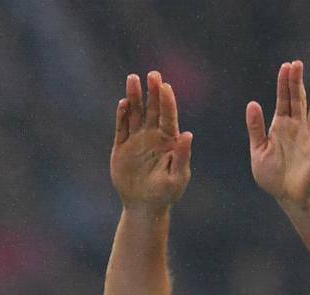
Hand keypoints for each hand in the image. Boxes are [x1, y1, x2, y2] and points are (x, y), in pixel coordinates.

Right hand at [111, 71, 192, 212]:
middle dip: (152, 91)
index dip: (167, 100)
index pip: (168, 115)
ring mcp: (137, 140)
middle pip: (152, 109)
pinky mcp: (121, 148)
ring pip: (135, 114)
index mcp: (169, 139)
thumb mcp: (178, 177)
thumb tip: (187, 133)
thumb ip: (183, 155)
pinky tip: (123, 103)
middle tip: (152, 73)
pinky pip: (121, 128)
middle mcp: (153, 135)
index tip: (165, 86)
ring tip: (133, 78)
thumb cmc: (166, 193)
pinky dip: (121, 116)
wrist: (144, 206)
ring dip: (134, 97)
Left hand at [248, 60, 309, 207]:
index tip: (286, 66)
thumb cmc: (272, 174)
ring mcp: (309, 137)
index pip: (284, 99)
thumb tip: (252, 104)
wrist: (286, 196)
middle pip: (298, 100)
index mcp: (281, 125)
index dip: (284, 83)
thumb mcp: (258, 150)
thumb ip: (255, 128)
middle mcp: (297, 127)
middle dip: (298, 83)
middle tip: (298, 64)